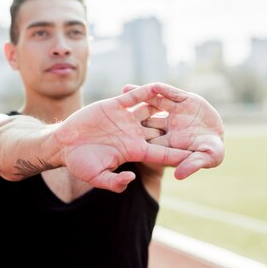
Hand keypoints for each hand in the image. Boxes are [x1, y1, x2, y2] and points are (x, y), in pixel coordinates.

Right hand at [54, 86, 192, 192]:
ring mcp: (125, 119)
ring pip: (151, 110)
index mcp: (133, 151)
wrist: (64, 144)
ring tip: (187, 98)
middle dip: (179, 129)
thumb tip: (131, 178)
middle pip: (162, 130)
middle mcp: (133, 134)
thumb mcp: (97, 177)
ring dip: (166, 105)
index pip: (161, 153)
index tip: (196, 155)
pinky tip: (159, 85)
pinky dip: (145, 91)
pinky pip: (134, 97)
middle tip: (202, 126)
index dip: (178, 154)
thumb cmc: (79, 163)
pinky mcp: (114, 106)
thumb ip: (113, 182)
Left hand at [123, 83, 224, 179]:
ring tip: (123, 89)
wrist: (219, 135)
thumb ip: (192, 166)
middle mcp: (168, 126)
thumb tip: (178, 176)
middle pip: (145, 120)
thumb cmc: (212, 151)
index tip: (119, 138)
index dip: (135, 139)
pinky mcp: (184, 100)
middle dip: (130, 116)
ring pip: (154, 103)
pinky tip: (152, 85)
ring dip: (140, 96)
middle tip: (112, 111)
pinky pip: (171, 94)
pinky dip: (163, 90)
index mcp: (168, 142)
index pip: (149, 141)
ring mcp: (175, 112)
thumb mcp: (206, 159)